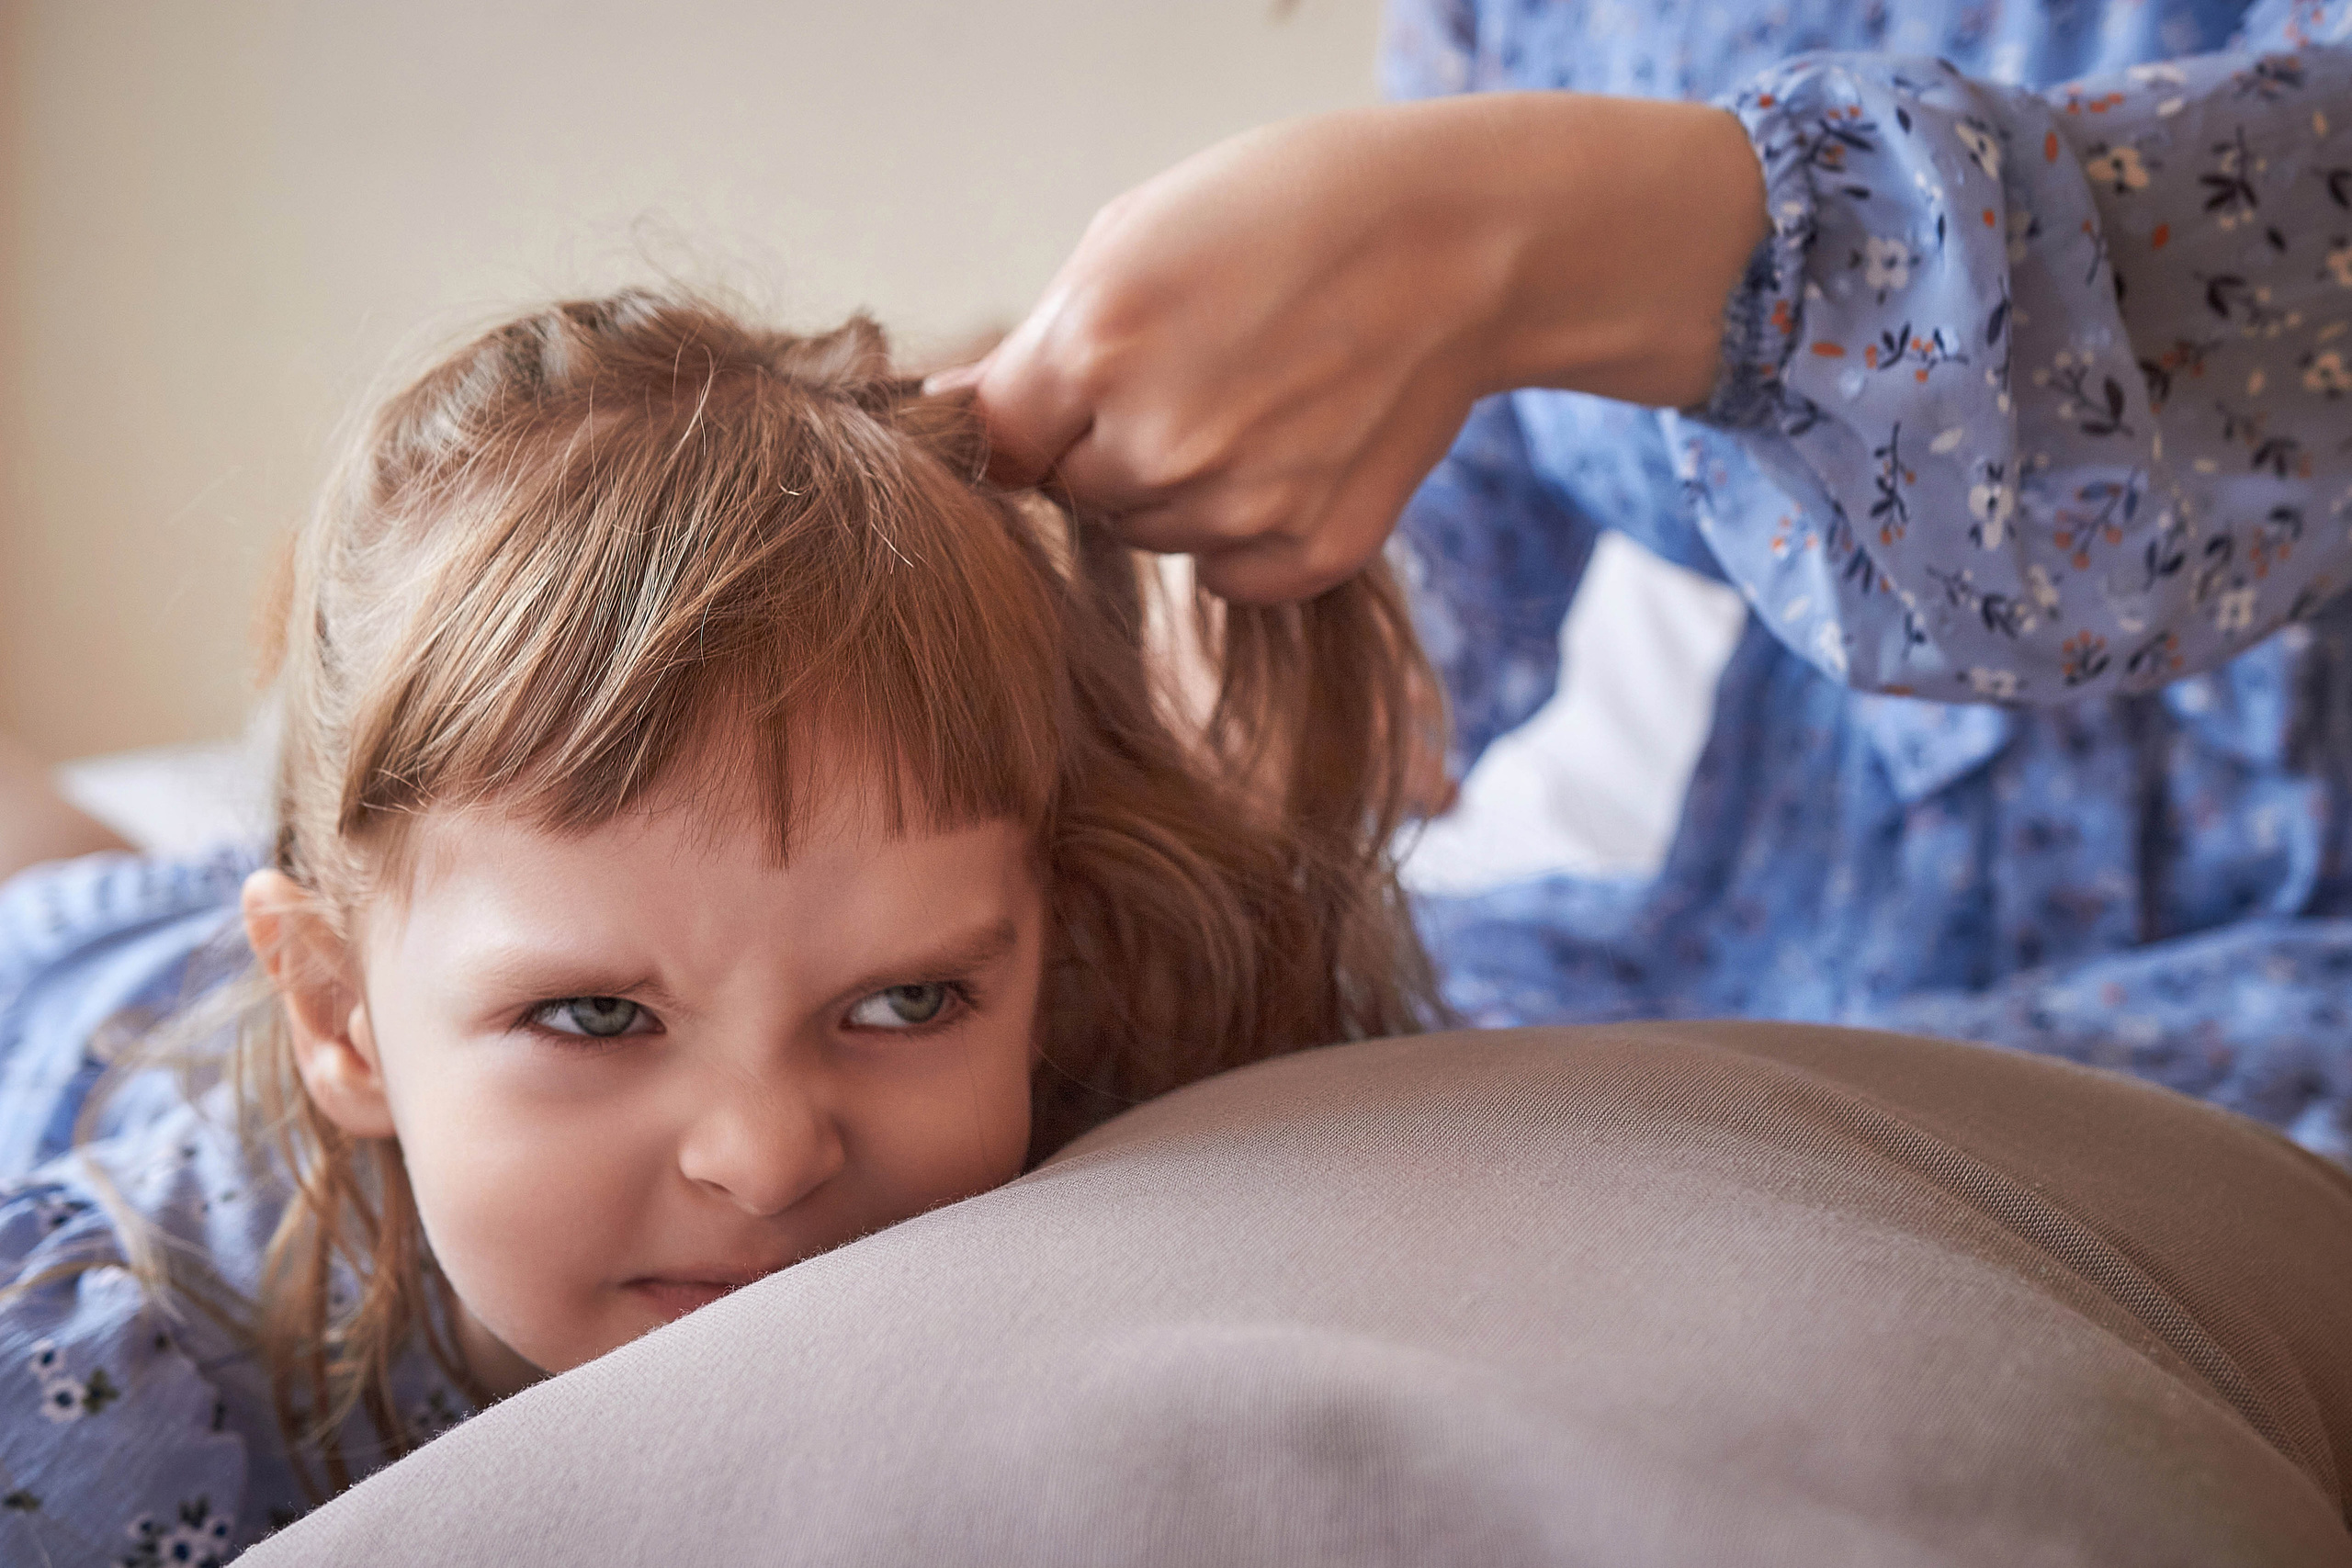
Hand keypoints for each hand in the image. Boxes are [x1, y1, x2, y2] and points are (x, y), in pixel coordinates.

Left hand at [936, 92, 1768, 602]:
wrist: (1460, 243)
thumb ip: (1038, 341)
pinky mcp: (1306, 555)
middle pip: (1075, 493)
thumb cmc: (1288, 212)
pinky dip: (1246, 529)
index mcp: (1093, 350)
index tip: (1070, 396)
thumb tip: (944, 413)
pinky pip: (1225, 573)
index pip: (994, 446)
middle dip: (1109, 444)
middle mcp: (1156, 445)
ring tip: (1257, 394)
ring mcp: (1236, 510)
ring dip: (1180, 484)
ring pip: (1150, 533)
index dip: (1032, 419)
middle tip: (1199, 367)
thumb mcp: (1136, 234)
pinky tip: (1297, 447)